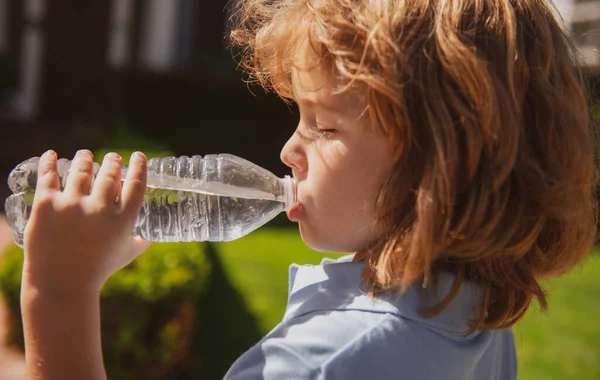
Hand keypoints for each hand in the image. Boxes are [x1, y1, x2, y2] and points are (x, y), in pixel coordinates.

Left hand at [22, 149, 152, 294]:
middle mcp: (100, 209)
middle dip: (113, 161)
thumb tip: (153, 236)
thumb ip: (141, 241)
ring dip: (85, 158)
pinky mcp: (46, 205)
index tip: (138, 156)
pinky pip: (49, 175)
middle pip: (110, 173)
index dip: (139, 165)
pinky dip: (50, 162)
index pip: (136, 183)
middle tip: (112, 158)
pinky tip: (53, 155)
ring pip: (81, 169)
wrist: (61, 285)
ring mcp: (72, 205)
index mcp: (122, 220)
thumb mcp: (126, 254)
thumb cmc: (98, 270)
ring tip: (86, 155)